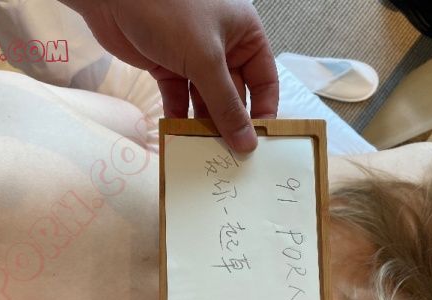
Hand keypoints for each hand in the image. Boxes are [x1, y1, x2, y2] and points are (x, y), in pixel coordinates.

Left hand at [65, 0, 278, 151]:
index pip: (264, 80)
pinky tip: (179, 136)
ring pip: (206, 99)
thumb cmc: (169, 11)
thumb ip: (226, 105)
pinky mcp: (167, 66)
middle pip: (234, 94)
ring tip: (204, 149)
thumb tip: (247, 142)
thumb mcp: (205, 60)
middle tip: (228, 154)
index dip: (262, 111)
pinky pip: (179, 98)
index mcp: (244, 34)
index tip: (257, 141)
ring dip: (204, 124)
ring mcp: (193, 56)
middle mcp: (223, 46)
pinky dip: (179, 116)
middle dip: (230, 122)